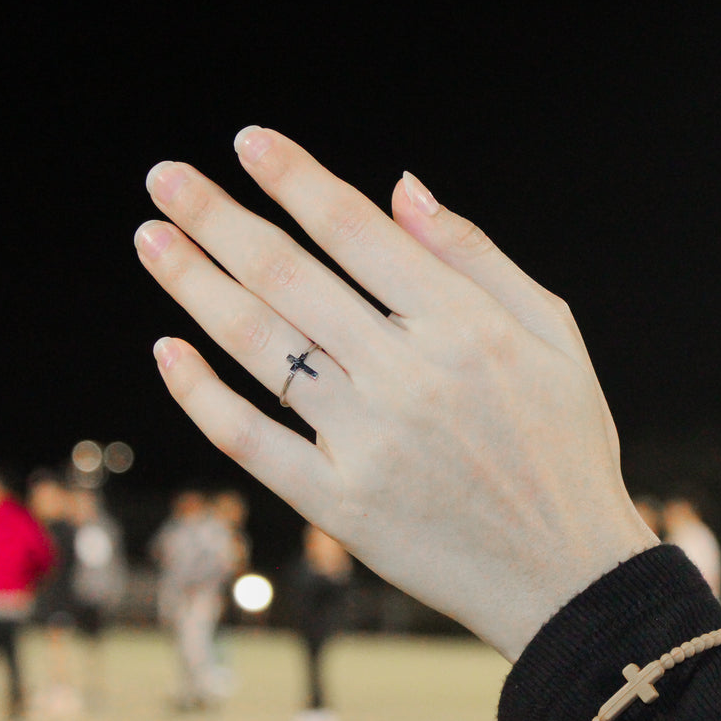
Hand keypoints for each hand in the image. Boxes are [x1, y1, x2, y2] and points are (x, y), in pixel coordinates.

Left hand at [136, 128, 656, 659]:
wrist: (568, 577)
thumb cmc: (565, 447)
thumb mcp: (554, 336)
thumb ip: (477, 257)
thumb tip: (401, 187)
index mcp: (465, 326)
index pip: (356, 230)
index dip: (294, 178)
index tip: (247, 143)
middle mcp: (409, 376)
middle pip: (288, 276)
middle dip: (217, 217)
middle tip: (165, 178)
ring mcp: (368, 443)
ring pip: (258, 346)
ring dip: (194, 285)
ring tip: (152, 239)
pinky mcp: (339, 505)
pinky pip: (249, 440)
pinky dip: (200, 394)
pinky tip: (167, 349)